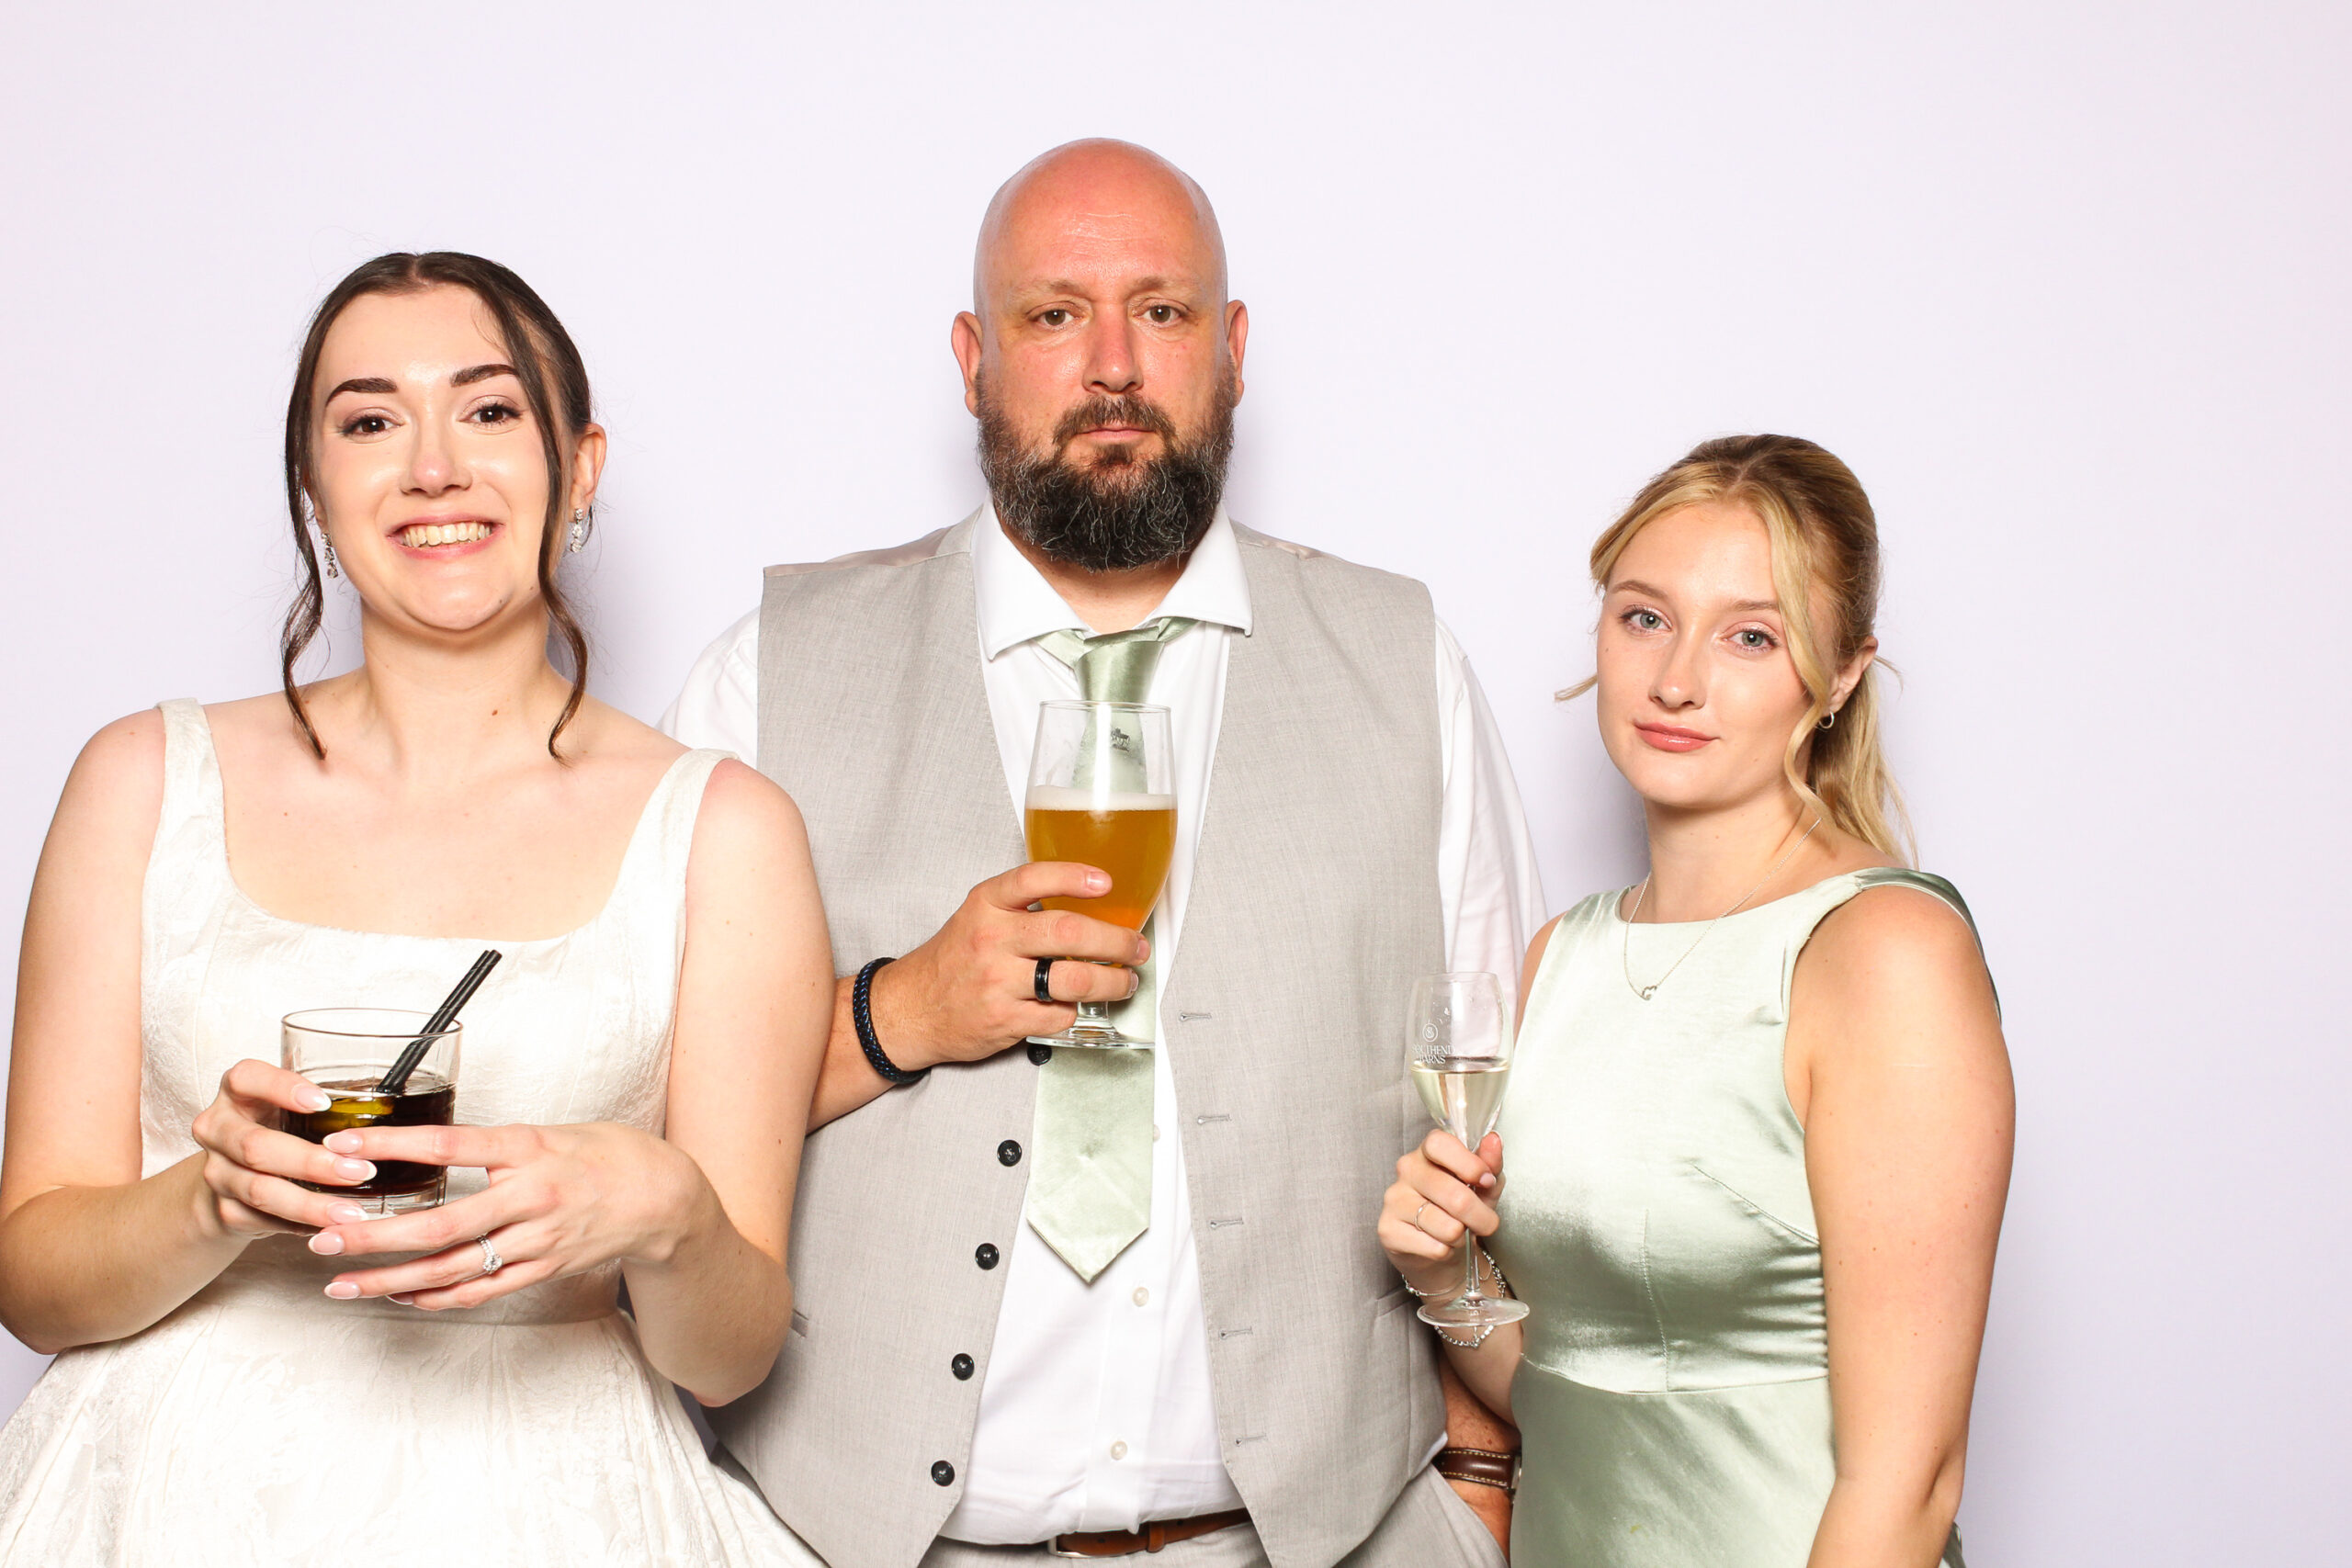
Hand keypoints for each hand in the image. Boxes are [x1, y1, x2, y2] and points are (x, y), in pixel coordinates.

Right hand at [188, 1059, 386, 1238]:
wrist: (232, 1176)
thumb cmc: (279, 1127)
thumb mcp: (292, 1105)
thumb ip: (324, 1103)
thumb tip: (393, 1104)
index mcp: (237, 1092)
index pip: (246, 1079)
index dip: (282, 1089)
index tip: (324, 1103)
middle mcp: (217, 1129)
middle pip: (256, 1146)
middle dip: (312, 1162)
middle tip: (360, 1171)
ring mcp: (216, 1172)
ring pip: (260, 1190)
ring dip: (310, 1204)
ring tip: (352, 1212)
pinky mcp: (225, 1209)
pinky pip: (264, 1220)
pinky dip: (300, 1226)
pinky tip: (332, 1228)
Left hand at [304, 1121, 704, 1310]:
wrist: (663, 1198)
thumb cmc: (606, 1155)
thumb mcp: (550, 1132)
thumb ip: (495, 1145)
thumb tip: (427, 1150)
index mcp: (530, 1149)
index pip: (450, 1145)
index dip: (392, 1146)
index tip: (341, 1146)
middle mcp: (531, 1198)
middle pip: (441, 1225)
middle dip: (374, 1235)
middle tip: (323, 1235)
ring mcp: (536, 1240)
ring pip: (452, 1269)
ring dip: (391, 1278)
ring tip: (341, 1282)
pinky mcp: (540, 1268)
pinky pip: (480, 1290)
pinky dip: (435, 1296)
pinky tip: (399, 1295)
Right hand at [870, 861, 1148, 1069]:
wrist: (912, 1008)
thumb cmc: (955, 959)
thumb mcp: (979, 916)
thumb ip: (1024, 906)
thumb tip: (1090, 903)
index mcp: (987, 906)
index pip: (1032, 879)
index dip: (1073, 877)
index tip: (1106, 882)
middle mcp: (992, 940)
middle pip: (1068, 933)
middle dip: (1115, 941)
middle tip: (1135, 946)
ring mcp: (998, 982)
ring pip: (1073, 980)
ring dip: (1111, 982)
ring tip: (1125, 981)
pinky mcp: (1004, 1019)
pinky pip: (1059, 1014)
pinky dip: (1075, 1010)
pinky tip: (1075, 1004)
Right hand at [1379, 1130, 1505, 1297]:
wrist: (1436, 1250)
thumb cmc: (1459, 1210)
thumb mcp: (1482, 1185)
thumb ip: (1490, 1164)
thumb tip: (1493, 1140)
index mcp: (1427, 1151)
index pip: (1439, 1144)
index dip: (1469, 1164)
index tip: (1486, 1180)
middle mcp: (1406, 1170)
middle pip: (1455, 1196)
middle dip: (1482, 1217)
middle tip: (1486, 1223)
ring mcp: (1394, 1200)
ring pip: (1448, 1227)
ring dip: (1462, 1237)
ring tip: (1456, 1233)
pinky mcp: (1389, 1230)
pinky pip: (1435, 1248)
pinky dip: (1446, 1252)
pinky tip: (1438, 1243)